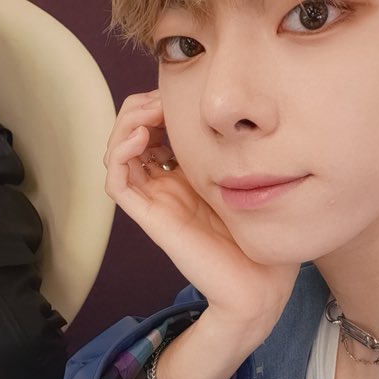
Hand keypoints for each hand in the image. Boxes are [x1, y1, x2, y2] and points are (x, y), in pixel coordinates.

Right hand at [104, 91, 298, 337]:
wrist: (261, 285)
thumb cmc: (262, 236)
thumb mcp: (253, 180)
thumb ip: (240, 150)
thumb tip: (238, 114)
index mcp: (186, 173)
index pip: (154, 126)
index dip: (158, 102)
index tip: (182, 93)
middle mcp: (165, 184)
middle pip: (129, 134)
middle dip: (139, 107)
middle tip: (162, 100)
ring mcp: (155, 200)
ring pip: (117, 154)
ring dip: (126, 124)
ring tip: (151, 114)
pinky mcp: (151, 218)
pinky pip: (117, 182)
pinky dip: (119, 154)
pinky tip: (142, 137)